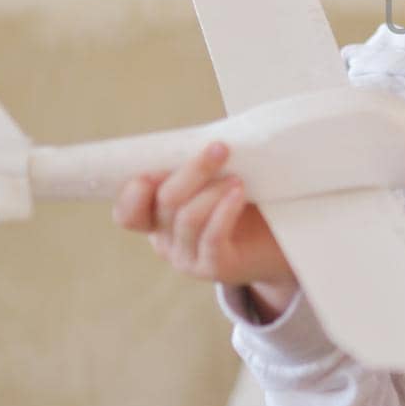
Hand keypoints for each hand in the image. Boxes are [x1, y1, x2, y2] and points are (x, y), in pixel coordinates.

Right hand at [112, 141, 296, 315]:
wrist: (277, 246)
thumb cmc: (246, 207)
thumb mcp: (215, 182)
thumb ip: (198, 168)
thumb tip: (200, 138)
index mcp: (157, 218)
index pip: (127, 212)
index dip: (132, 193)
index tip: (155, 169)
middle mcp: (166, 240)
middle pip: (164, 202)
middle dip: (192, 171)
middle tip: (219, 148)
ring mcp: (188, 257)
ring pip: (188, 218)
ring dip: (212, 190)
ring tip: (238, 176)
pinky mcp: (215, 267)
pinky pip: (212, 237)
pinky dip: (224, 211)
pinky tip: (238, 193)